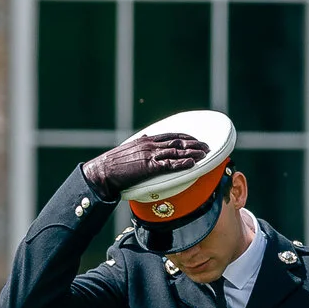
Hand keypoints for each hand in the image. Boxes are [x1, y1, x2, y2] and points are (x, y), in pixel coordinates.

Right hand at [83, 129, 208, 195]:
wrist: (102, 172)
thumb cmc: (113, 164)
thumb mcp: (128, 149)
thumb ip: (140, 144)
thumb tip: (146, 136)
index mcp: (146, 140)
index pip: (170, 135)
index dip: (185, 137)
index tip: (195, 139)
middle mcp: (150, 145)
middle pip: (177, 141)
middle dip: (194, 143)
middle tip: (206, 146)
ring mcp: (150, 155)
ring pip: (177, 151)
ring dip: (193, 152)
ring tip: (205, 154)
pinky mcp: (149, 167)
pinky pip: (170, 164)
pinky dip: (183, 163)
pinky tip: (193, 163)